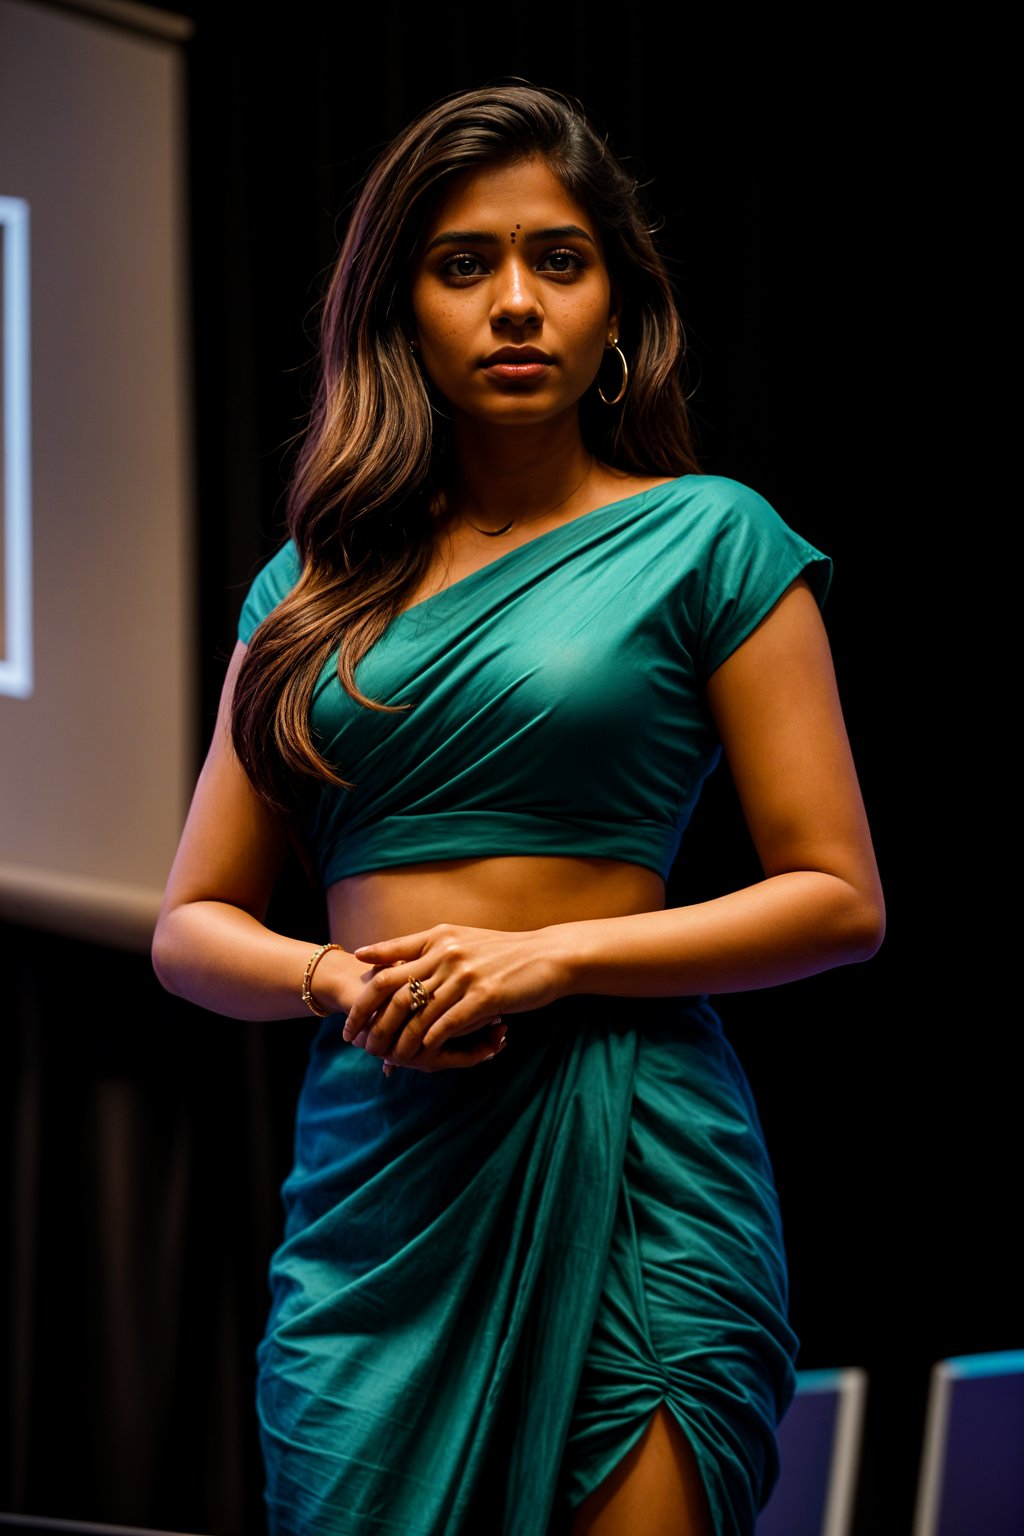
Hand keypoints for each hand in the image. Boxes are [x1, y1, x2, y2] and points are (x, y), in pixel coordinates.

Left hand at [343, 923, 562, 1070]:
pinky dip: (430, 1041)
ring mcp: (464, 975)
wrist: (549, 956)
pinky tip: (421, 1054)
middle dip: (368, 1017)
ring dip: (398, 1039)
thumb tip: (390, 963)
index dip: (366, 987)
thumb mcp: (463, 940)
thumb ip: (430, 949)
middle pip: (392, 988)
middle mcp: (446, 953)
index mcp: (438, 938)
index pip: (388, 961)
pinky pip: (447, 1023)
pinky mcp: (484, 996)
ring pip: (417, 1012)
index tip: (348, 1009)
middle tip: (355, 1040)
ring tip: (386, 1056)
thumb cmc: (505, 952)